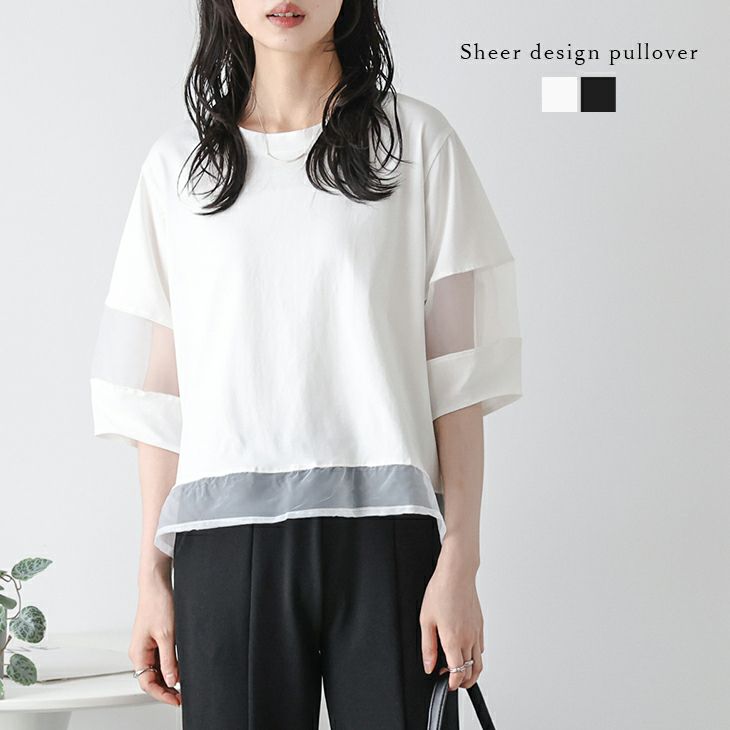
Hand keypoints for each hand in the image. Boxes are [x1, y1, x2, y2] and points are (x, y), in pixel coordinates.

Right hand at [128, 570, 180, 706]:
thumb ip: (169, 660)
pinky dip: (170, 664)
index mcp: (138, 653)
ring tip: (183, 683)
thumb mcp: (167, 635)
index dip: (161, 694)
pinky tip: (180, 666)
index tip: (176, 700)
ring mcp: (147, 645)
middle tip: (181, 695)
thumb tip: (171, 680)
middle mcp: (140, 651)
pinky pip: (160, 657)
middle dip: (165, 688)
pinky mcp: (154, 638)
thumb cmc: (158, 604)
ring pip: (156, 668)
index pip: (147, 683)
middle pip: (151, 678)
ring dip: (168, 677)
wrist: (157, 584)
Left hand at [419, 544, 483, 690]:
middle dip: (464, 682)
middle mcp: (469, 638)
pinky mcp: (480, 624)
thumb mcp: (426, 620)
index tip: (447, 684)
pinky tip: (465, 650)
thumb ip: (428, 647)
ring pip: (480, 662)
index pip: (458, 673)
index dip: (453, 684)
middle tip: (453, 682)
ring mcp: (477, 632)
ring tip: (460, 671)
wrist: (457, 574)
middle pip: (473, 672)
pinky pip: (481, 647)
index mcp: (453, 640)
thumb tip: (428, 666)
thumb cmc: (440, 592)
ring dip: (472, 671)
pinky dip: (476, 655)